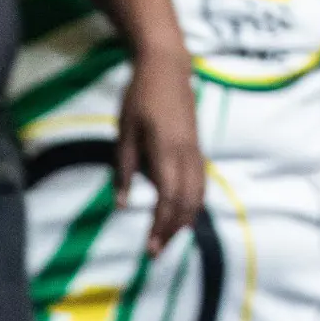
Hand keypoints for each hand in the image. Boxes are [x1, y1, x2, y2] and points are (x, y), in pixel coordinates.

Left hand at [116, 51, 203, 255]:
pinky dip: (192, 205)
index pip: (168, 199)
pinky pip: (200, 184)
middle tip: (155, 253)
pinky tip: (181, 217)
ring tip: (167, 240)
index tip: (149, 248)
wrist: (168, 66)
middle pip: (186, 203)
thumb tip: (120, 205)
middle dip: (172, 231)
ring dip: (184, 221)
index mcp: (166, 151)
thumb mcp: (124, 131)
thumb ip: (123, 168)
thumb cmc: (140, 96)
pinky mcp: (197, 148)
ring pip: (197, 196)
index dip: (160, 226)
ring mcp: (195, 151)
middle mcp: (186, 154)